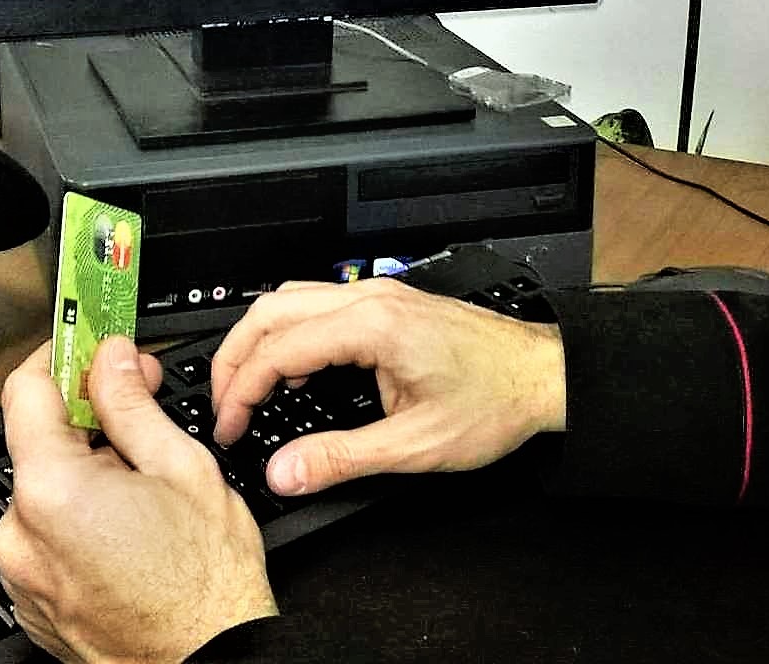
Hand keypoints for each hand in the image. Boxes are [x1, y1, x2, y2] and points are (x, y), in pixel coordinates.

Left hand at [0, 337, 276, 663]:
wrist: (206, 661)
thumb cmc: (205, 582)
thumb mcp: (182, 467)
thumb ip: (133, 405)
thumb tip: (112, 360)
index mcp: (53, 490)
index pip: (28, 391)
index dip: (63, 358)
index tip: (89, 345)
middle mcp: (21, 534)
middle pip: (39, 444)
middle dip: (88, 421)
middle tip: (143, 410)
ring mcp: (21, 574)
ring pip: (45, 494)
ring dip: (85, 476)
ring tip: (146, 491)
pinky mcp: (32, 602)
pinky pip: (45, 539)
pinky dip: (78, 523)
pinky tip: (130, 530)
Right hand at [209, 277, 566, 496]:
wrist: (545, 375)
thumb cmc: (497, 400)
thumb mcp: (416, 445)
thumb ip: (343, 459)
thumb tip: (285, 473)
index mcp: (374, 326)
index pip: (278, 349)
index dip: (241, 391)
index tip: (230, 428)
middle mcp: (372, 299)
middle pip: (271, 310)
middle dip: (235, 359)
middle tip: (224, 409)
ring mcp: (381, 295)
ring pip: (291, 300)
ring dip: (259, 342)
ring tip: (248, 391)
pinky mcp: (389, 303)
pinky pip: (319, 305)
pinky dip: (290, 334)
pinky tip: (294, 372)